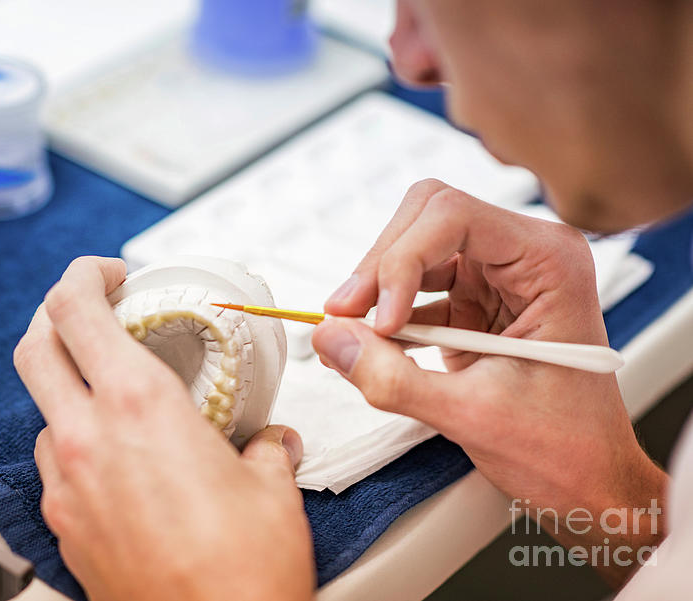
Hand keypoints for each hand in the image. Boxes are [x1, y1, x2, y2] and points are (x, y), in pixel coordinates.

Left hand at [14, 257, 314, 600]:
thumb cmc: (243, 572)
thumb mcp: (271, 487)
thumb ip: (265, 448)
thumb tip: (269, 442)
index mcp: (139, 407)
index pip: (76, 309)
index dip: (83, 275)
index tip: (107, 274)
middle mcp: (88, 440)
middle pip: (34, 346)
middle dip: (56, 313)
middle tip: (92, 310)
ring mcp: (67, 487)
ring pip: (42, 410)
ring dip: (68, 387)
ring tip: (115, 395)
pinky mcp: (65, 527)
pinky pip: (53, 464)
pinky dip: (75, 442)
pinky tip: (117, 459)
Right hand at [312, 180, 667, 586]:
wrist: (588, 479)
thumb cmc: (562, 447)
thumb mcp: (472, 415)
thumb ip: (393, 377)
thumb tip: (330, 338)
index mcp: (548, 262)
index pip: (453, 217)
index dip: (401, 260)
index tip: (379, 321)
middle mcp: (524, 254)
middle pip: (427, 218)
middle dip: (380, 266)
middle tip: (344, 317)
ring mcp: (498, 275)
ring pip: (414, 246)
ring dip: (376, 287)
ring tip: (350, 333)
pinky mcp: (476, 300)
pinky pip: (415, 285)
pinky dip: (385, 312)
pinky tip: (368, 345)